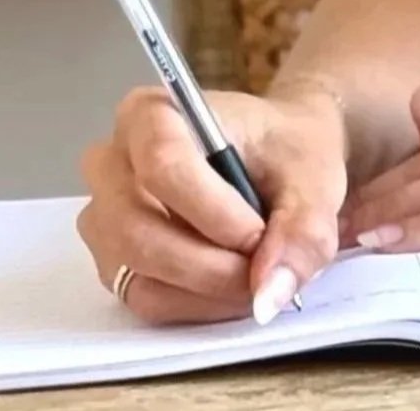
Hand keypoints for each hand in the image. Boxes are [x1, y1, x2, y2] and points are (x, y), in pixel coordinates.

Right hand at [75, 81, 347, 325]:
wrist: (283, 158)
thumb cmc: (288, 151)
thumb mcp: (313, 176)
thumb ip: (301, 230)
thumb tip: (268, 297)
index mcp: (151, 113)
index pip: (161, 165)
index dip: (212, 212)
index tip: (259, 233)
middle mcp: (113, 163)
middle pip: (137, 229)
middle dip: (210, 265)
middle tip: (265, 268)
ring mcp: (106, 217)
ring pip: (140, 274)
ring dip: (207, 289)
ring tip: (257, 273)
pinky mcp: (116, 261)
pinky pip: (146, 299)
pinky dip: (197, 305)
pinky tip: (234, 286)